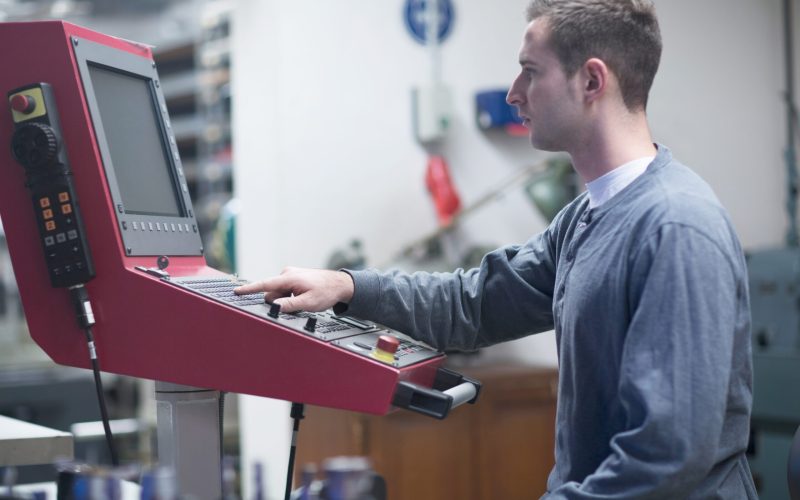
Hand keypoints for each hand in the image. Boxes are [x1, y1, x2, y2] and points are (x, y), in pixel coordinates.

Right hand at [234, 267, 354, 312]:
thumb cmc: (326, 292)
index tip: (236, 291)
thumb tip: (274, 307)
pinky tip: (303, 297)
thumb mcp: (308, 303)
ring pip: (279, 293)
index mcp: (289, 278)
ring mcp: (290, 275)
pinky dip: (290, 297)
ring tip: (303, 301)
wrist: (340, 285)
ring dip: (286, 300)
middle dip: (279, 302)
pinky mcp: (294, 278)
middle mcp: (287, 273)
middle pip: (272, 293)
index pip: (264, 284)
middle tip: (297, 305)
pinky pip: (285, 291)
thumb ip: (289, 306)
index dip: (249, 289)